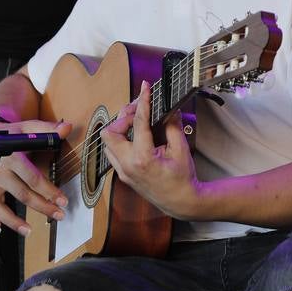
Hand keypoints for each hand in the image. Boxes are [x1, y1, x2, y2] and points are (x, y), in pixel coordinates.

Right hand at [0, 119, 71, 234]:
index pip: (33, 178)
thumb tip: (67, 128)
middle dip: (41, 206)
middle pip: (21, 194)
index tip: (63, 201)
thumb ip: (47, 129)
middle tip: (58, 215)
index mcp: (11, 156)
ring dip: (12, 221)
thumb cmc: (10, 134)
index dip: (49, 191)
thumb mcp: (27, 128)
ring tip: (28, 231)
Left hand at [101, 81, 201, 218]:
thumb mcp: (181, 149)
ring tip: (137, 122)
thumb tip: (170, 108)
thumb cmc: (182, 178)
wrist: (181, 202)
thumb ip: (173, 126)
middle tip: (139, 110)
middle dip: (122, 118)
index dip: (142, 101)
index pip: (138, 122)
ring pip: (108, 143)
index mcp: (142, 158)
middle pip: (110, 132)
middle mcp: (127, 165)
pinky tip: (135, 136)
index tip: (145, 87)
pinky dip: (121, 141)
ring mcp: (123, 171)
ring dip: (120, 129)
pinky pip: (113, 153)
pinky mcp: (123, 175)